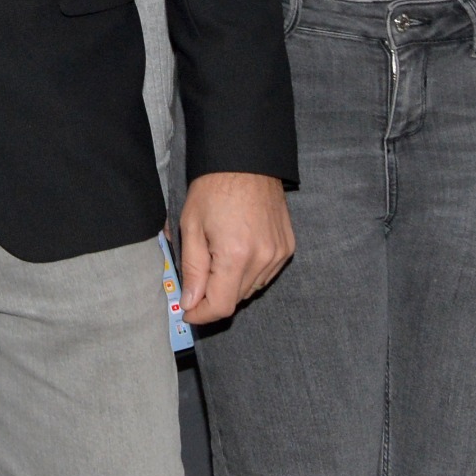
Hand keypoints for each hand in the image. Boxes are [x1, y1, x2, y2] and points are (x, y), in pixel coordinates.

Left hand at [178, 171, 294, 324]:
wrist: (247, 161)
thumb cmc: (213, 188)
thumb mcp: (191, 226)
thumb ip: (192, 269)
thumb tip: (190, 303)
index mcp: (235, 255)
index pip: (221, 306)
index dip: (202, 314)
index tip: (188, 311)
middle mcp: (262, 259)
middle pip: (236, 299)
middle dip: (213, 295)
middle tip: (197, 278)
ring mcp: (279, 254)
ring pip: (251, 289)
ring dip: (232, 284)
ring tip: (217, 257)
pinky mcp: (287, 247)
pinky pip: (266, 274)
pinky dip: (249, 272)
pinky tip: (237, 251)